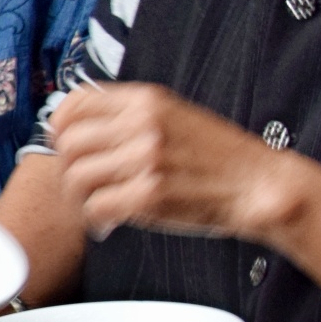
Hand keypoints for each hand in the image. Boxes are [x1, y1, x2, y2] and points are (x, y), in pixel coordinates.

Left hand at [48, 82, 299, 240]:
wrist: (259, 184)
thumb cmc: (218, 157)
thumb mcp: (175, 116)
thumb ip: (130, 116)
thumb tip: (77, 126)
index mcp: (146, 100)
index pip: (73, 104)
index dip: (61, 129)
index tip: (66, 146)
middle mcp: (142, 125)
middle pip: (69, 144)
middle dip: (68, 168)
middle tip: (82, 184)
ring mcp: (146, 160)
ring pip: (77, 177)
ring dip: (80, 197)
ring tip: (97, 205)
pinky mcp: (150, 196)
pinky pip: (96, 208)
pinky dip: (96, 219)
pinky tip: (109, 222)